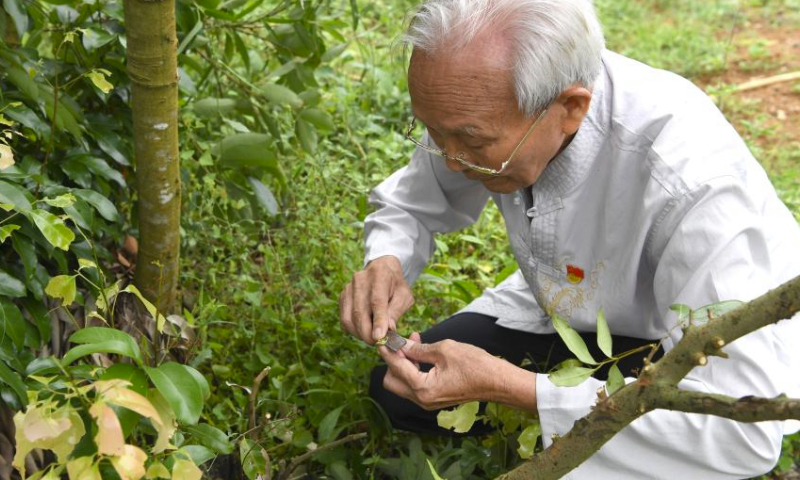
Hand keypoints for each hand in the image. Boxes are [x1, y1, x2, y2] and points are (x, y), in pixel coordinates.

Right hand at [339, 256, 413, 343]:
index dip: (378, 321)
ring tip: (372, 338)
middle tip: (378, 343)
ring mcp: (348, 287)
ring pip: (349, 318)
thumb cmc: (396, 285)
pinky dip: (353, 329)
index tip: (379, 337)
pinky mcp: (342, 296)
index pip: (377, 301)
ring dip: (360, 333)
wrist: (382, 269)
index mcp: (380, 275)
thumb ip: (396, 311)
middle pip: (360, 312)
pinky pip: (344, 318)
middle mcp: (360, 279)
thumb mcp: (404, 296)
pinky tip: (363, 331)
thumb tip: (388, 330)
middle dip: (368, 333)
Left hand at [379, 333, 538, 412]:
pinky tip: (421, 352)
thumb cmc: (475, 365)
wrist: (497, 381)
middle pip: (392, 381)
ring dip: (404, 363)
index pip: (396, 368)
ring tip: (414, 342)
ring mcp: (428, 401)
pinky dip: (414, 369)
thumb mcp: (444, 349)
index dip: (388, 351)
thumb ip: (418, 349)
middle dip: (393, 361)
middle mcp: (422, 399)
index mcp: (422, 388)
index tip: (383, 338)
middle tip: (401, 342)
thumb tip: (401, 345)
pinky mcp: (435, 398)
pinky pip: (415, 384)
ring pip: (403, 383)